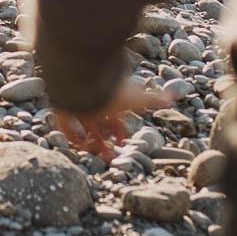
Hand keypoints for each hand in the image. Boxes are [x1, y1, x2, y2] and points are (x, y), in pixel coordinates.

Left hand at [51, 80, 173, 157]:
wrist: (86, 81)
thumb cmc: (113, 91)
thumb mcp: (137, 99)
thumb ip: (155, 100)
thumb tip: (174, 97)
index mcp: (110, 100)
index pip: (115, 117)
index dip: (119, 131)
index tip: (122, 143)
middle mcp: (94, 102)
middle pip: (99, 124)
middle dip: (104, 140)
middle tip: (108, 155)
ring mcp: (78, 106)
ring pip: (83, 126)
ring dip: (88, 142)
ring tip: (93, 154)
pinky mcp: (62, 109)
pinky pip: (64, 126)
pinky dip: (70, 137)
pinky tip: (77, 148)